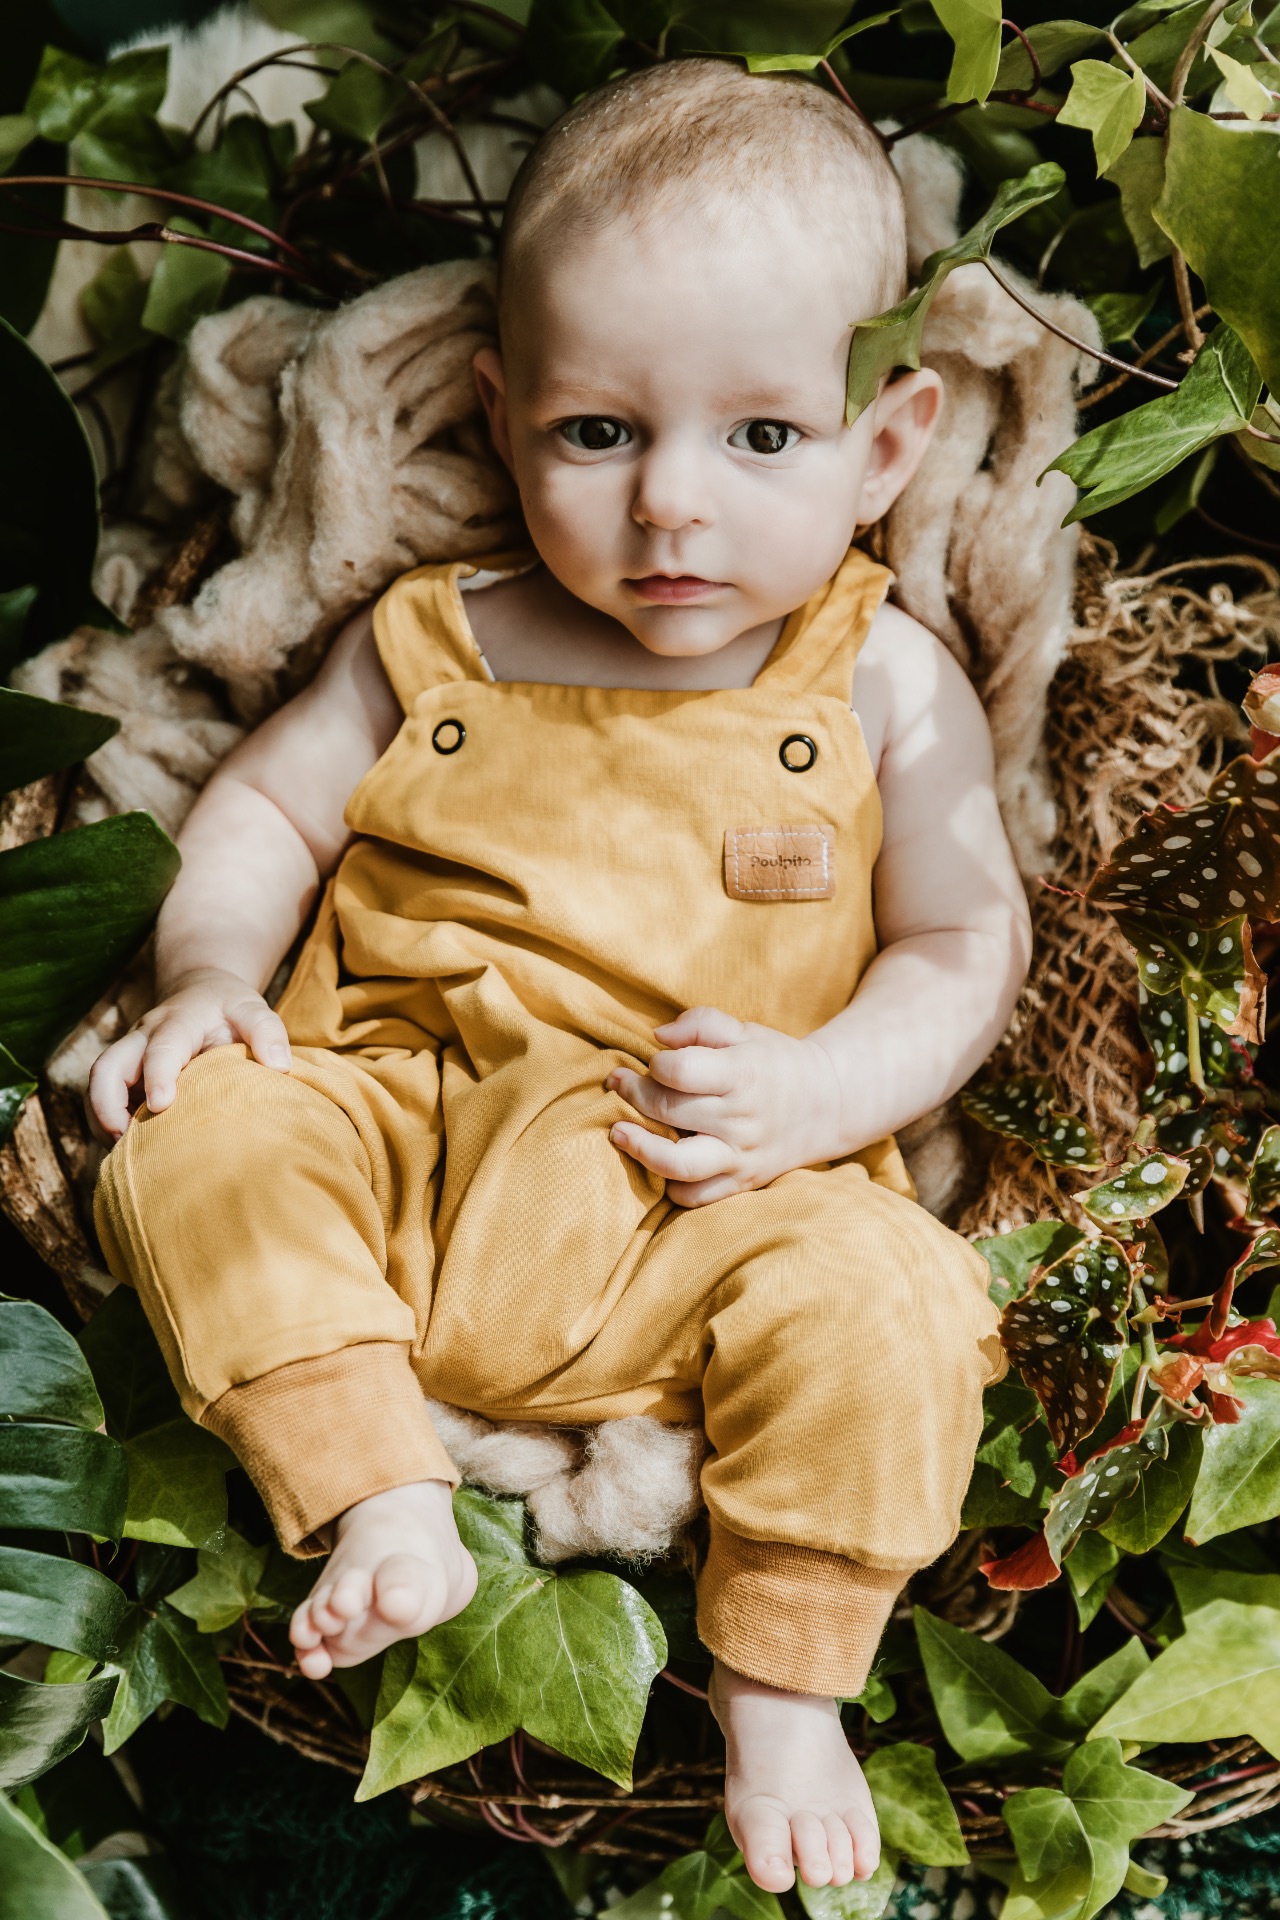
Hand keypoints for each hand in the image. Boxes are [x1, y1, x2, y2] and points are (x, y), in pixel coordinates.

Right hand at [87, 967, 289, 1143]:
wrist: (200, 991)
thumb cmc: (229, 1007)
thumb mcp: (254, 1009)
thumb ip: (268, 1032)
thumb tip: (279, 1066)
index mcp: (176, 1023)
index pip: (161, 1049)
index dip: (158, 1076)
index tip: (161, 1105)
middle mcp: (143, 1038)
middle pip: (107, 1067)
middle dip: (106, 1104)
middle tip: (123, 1140)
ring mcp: (129, 1056)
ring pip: (98, 1085)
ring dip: (102, 1119)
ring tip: (122, 1153)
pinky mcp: (125, 1073)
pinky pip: (105, 1098)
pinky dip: (107, 1123)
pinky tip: (128, 1149)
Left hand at [606, 1006, 842, 1207]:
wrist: (828, 1103)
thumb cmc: (775, 1062)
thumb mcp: (745, 1031)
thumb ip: (700, 1024)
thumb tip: (658, 1037)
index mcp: (742, 1074)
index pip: (681, 1071)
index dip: (657, 1064)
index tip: (653, 1061)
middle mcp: (740, 1119)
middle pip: (670, 1111)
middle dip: (633, 1096)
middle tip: (618, 1085)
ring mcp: (741, 1155)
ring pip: (678, 1164)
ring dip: (640, 1148)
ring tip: (619, 1132)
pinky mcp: (742, 1181)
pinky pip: (697, 1196)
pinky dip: (670, 1186)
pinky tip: (660, 1163)